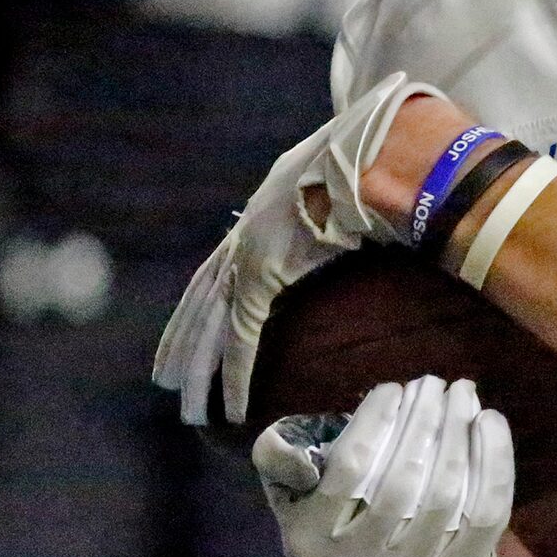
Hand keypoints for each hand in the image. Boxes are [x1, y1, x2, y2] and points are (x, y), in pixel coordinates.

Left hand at [151, 70, 441, 423]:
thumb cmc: (387, 160)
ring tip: (186, 405)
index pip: (228, 260)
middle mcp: (251, 225)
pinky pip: (242, 334)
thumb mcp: (361, 183)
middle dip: (186, 337)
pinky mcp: (264, 274)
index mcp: (270, 200)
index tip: (198, 324)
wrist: (383, 152)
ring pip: (212, 321)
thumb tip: (389, 213)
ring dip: (198, 367)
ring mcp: (252, 248)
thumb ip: (359, 203)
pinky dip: (235, 372)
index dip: (211, 295)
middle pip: (206, 294)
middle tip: (168, 376)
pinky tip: (230, 404)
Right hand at [254, 376, 512, 556]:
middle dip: (424, 421)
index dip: (375, 421)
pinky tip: (490, 424)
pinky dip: (494, 465)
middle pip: (402, 482)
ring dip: (459, 435)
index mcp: (309, 539)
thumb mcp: (292, 480)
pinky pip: (487, 516)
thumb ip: (282, 457)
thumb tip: (297, 452)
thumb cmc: (335, 504)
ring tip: (463, 395)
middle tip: (436, 383)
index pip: (349, 470)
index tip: (393, 388)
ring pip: (446, 498)